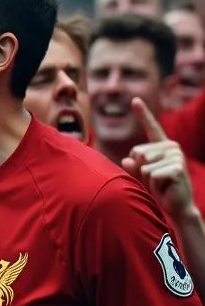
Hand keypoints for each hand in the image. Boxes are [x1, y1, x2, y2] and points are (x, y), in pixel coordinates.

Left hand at [122, 98, 195, 217]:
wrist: (178, 206)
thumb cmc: (159, 188)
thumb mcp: (141, 175)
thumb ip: (132, 166)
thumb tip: (128, 159)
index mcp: (163, 145)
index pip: (151, 127)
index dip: (143, 113)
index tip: (135, 99)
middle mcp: (172, 147)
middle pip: (137, 152)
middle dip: (140, 169)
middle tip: (155, 179)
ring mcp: (176, 156)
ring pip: (143, 165)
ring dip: (147, 178)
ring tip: (161, 183)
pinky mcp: (177, 168)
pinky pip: (150, 174)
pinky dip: (153, 185)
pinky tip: (165, 187)